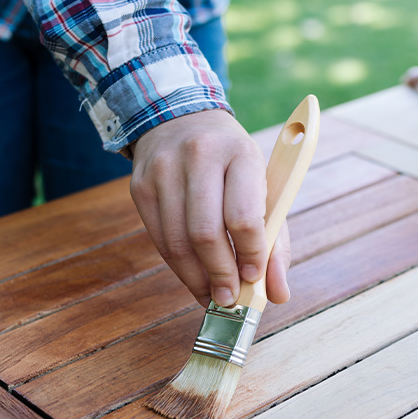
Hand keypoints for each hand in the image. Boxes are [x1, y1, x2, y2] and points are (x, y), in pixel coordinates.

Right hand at [128, 109, 291, 307]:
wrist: (182, 120)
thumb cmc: (232, 164)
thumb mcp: (264, 188)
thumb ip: (275, 243)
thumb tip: (278, 294)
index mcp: (241, 153)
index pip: (244, 216)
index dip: (250, 255)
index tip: (254, 277)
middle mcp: (199, 156)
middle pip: (206, 233)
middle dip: (220, 275)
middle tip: (230, 298)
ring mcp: (164, 170)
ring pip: (177, 242)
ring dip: (197, 279)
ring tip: (213, 295)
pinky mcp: (140, 186)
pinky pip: (159, 239)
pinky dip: (178, 268)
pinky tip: (194, 278)